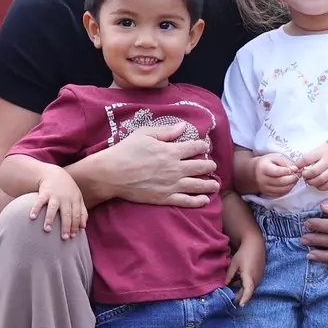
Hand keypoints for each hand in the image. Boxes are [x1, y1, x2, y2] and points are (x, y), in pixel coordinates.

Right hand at [28, 168, 86, 238]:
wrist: (54, 174)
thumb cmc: (67, 189)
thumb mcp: (77, 198)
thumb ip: (82, 211)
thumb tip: (84, 227)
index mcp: (75, 200)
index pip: (77, 215)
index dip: (76, 226)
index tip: (73, 236)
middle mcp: (65, 198)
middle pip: (67, 214)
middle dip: (66, 226)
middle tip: (64, 238)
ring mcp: (54, 195)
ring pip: (53, 208)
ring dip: (50, 219)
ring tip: (47, 230)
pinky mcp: (44, 192)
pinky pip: (39, 201)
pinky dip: (35, 208)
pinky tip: (32, 217)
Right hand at [93, 123, 219, 207]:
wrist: (112, 173)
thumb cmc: (126, 151)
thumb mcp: (144, 134)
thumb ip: (166, 131)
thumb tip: (183, 127)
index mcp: (171, 151)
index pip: (195, 147)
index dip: (203, 146)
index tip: (205, 147)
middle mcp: (175, 168)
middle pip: (201, 167)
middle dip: (210, 166)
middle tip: (213, 166)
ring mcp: (171, 185)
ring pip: (198, 185)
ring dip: (209, 185)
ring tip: (215, 185)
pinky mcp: (164, 198)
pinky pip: (186, 201)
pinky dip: (197, 201)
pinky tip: (205, 200)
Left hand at [228, 236, 264, 305]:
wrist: (256, 245)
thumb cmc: (244, 253)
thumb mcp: (234, 264)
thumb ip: (230, 275)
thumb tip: (226, 285)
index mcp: (249, 276)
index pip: (248, 290)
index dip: (244, 298)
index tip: (241, 305)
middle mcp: (256, 279)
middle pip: (248, 291)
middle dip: (240, 296)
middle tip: (231, 299)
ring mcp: (259, 278)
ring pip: (250, 288)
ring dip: (242, 290)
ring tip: (233, 290)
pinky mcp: (260, 277)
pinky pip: (252, 284)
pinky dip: (245, 285)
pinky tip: (238, 281)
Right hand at [254, 153, 300, 198]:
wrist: (254, 172)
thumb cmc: (267, 162)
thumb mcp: (275, 157)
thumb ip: (285, 162)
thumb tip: (295, 169)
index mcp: (263, 168)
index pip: (276, 171)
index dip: (287, 171)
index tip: (295, 169)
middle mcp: (262, 180)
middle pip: (280, 182)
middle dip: (292, 178)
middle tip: (299, 174)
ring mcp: (264, 188)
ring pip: (282, 189)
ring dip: (292, 185)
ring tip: (296, 179)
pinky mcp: (267, 194)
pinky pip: (280, 194)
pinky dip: (288, 189)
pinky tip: (291, 184)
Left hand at [296, 143, 327, 191]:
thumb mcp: (324, 147)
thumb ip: (313, 154)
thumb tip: (299, 163)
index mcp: (323, 152)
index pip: (308, 159)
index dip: (299, 164)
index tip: (296, 167)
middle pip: (313, 171)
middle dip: (306, 175)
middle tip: (304, 175)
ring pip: (320, 180)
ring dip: (312, 182)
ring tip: (309, 180)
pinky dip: (321, 187)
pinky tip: (318, 185)